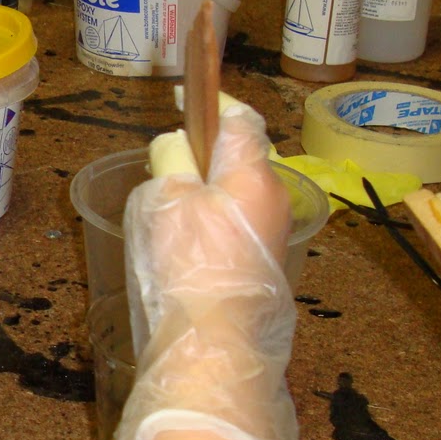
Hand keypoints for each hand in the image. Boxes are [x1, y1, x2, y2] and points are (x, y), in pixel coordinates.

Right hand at [106, 104, 299, 439]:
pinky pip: (239, 227)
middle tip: (172, 151)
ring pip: (241, 195)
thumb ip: (171, 163)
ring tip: (172, 198)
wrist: (216, 348)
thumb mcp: (164, 202)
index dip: (214, 99)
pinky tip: (188, 240)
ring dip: (212, 188)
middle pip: (243, 158)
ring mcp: (276, 238)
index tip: (190, 90)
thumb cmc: (189, 269)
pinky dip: (215, 220)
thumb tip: (177, 147)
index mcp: (254, 175)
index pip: (240, 120)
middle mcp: (276, 200)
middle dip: (211, 150)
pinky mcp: (267, 269)